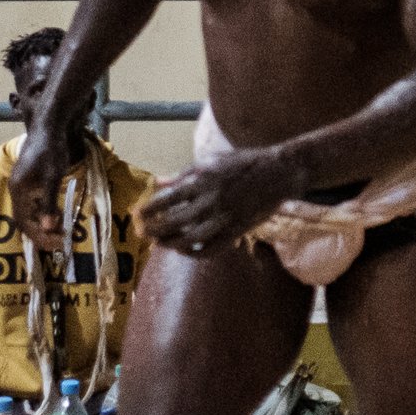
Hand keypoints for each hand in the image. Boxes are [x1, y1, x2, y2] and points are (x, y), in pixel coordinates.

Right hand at [8, 127, 78, 247]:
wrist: (48, 128)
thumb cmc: (51, 150)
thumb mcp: (52, 177)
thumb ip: (48, 202)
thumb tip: (47, 228)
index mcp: (19, 190)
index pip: (25, 222)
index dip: (41, 236)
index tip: (59, 243)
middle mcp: (16, 190)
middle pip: (24, 221)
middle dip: (41, 234)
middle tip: (61, 242)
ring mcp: (20, 186)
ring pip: (27, 214)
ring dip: (42, 226)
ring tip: (59, 234)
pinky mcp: (26, 182)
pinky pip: (31, 205)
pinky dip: (42, 215)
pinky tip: (54, 217)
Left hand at [138, 145, 304, 250]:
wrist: (278, 172)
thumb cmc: (244, 162)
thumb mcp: (212, 161)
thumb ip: (184, 174)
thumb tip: (159, 182)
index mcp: (202, 180)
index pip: (166, 199)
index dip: (148, 210)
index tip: (137, 215)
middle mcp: (210, 200)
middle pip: (173, 222)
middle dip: (154, 230)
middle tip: (142, 233)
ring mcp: (224, 217)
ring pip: (189, 239)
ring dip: (170, 243)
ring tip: (159, 243)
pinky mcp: (236, 231)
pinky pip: (211, 249)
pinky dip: (195, 253)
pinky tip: (185, 250)